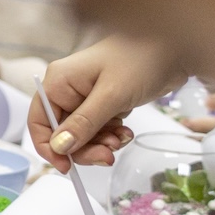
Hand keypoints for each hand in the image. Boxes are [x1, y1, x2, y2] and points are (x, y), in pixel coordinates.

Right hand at [29, 36, 183, 170]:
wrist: (175, 47)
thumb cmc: (140, 59)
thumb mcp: (111, 95)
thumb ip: (84, 123)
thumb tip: (59, 147)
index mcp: (59, 81)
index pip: (39, 120)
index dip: (49, 147)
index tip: (65, 167)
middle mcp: (68, 89)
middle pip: (62, 132)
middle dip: (84, 148)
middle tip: (106, 157)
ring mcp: (87, 96)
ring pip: (83, 134)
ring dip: (101, 143)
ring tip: (121, 140)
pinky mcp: (105, 101)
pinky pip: (99, 128)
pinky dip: (112, 135)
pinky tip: (126, 133)